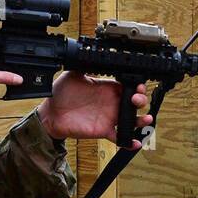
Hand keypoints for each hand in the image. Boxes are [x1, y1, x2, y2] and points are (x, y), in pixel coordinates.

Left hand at [37, 73, 152, 148]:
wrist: (51, 113)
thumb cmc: (61, 94)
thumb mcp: (74, 74)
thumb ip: (85, 66)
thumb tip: (91, 55)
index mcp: (107, 88)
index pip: (128, 85)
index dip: (136, 85)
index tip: (138, 84)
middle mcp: (111, 103)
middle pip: (133, 102)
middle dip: (141, 100)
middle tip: (137, 99)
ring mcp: (108, 117)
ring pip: (131, 120)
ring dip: (141, 120)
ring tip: (146, 119)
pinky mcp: (103, 130)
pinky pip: (119, 137)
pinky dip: (129, 141)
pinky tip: (136, 142)